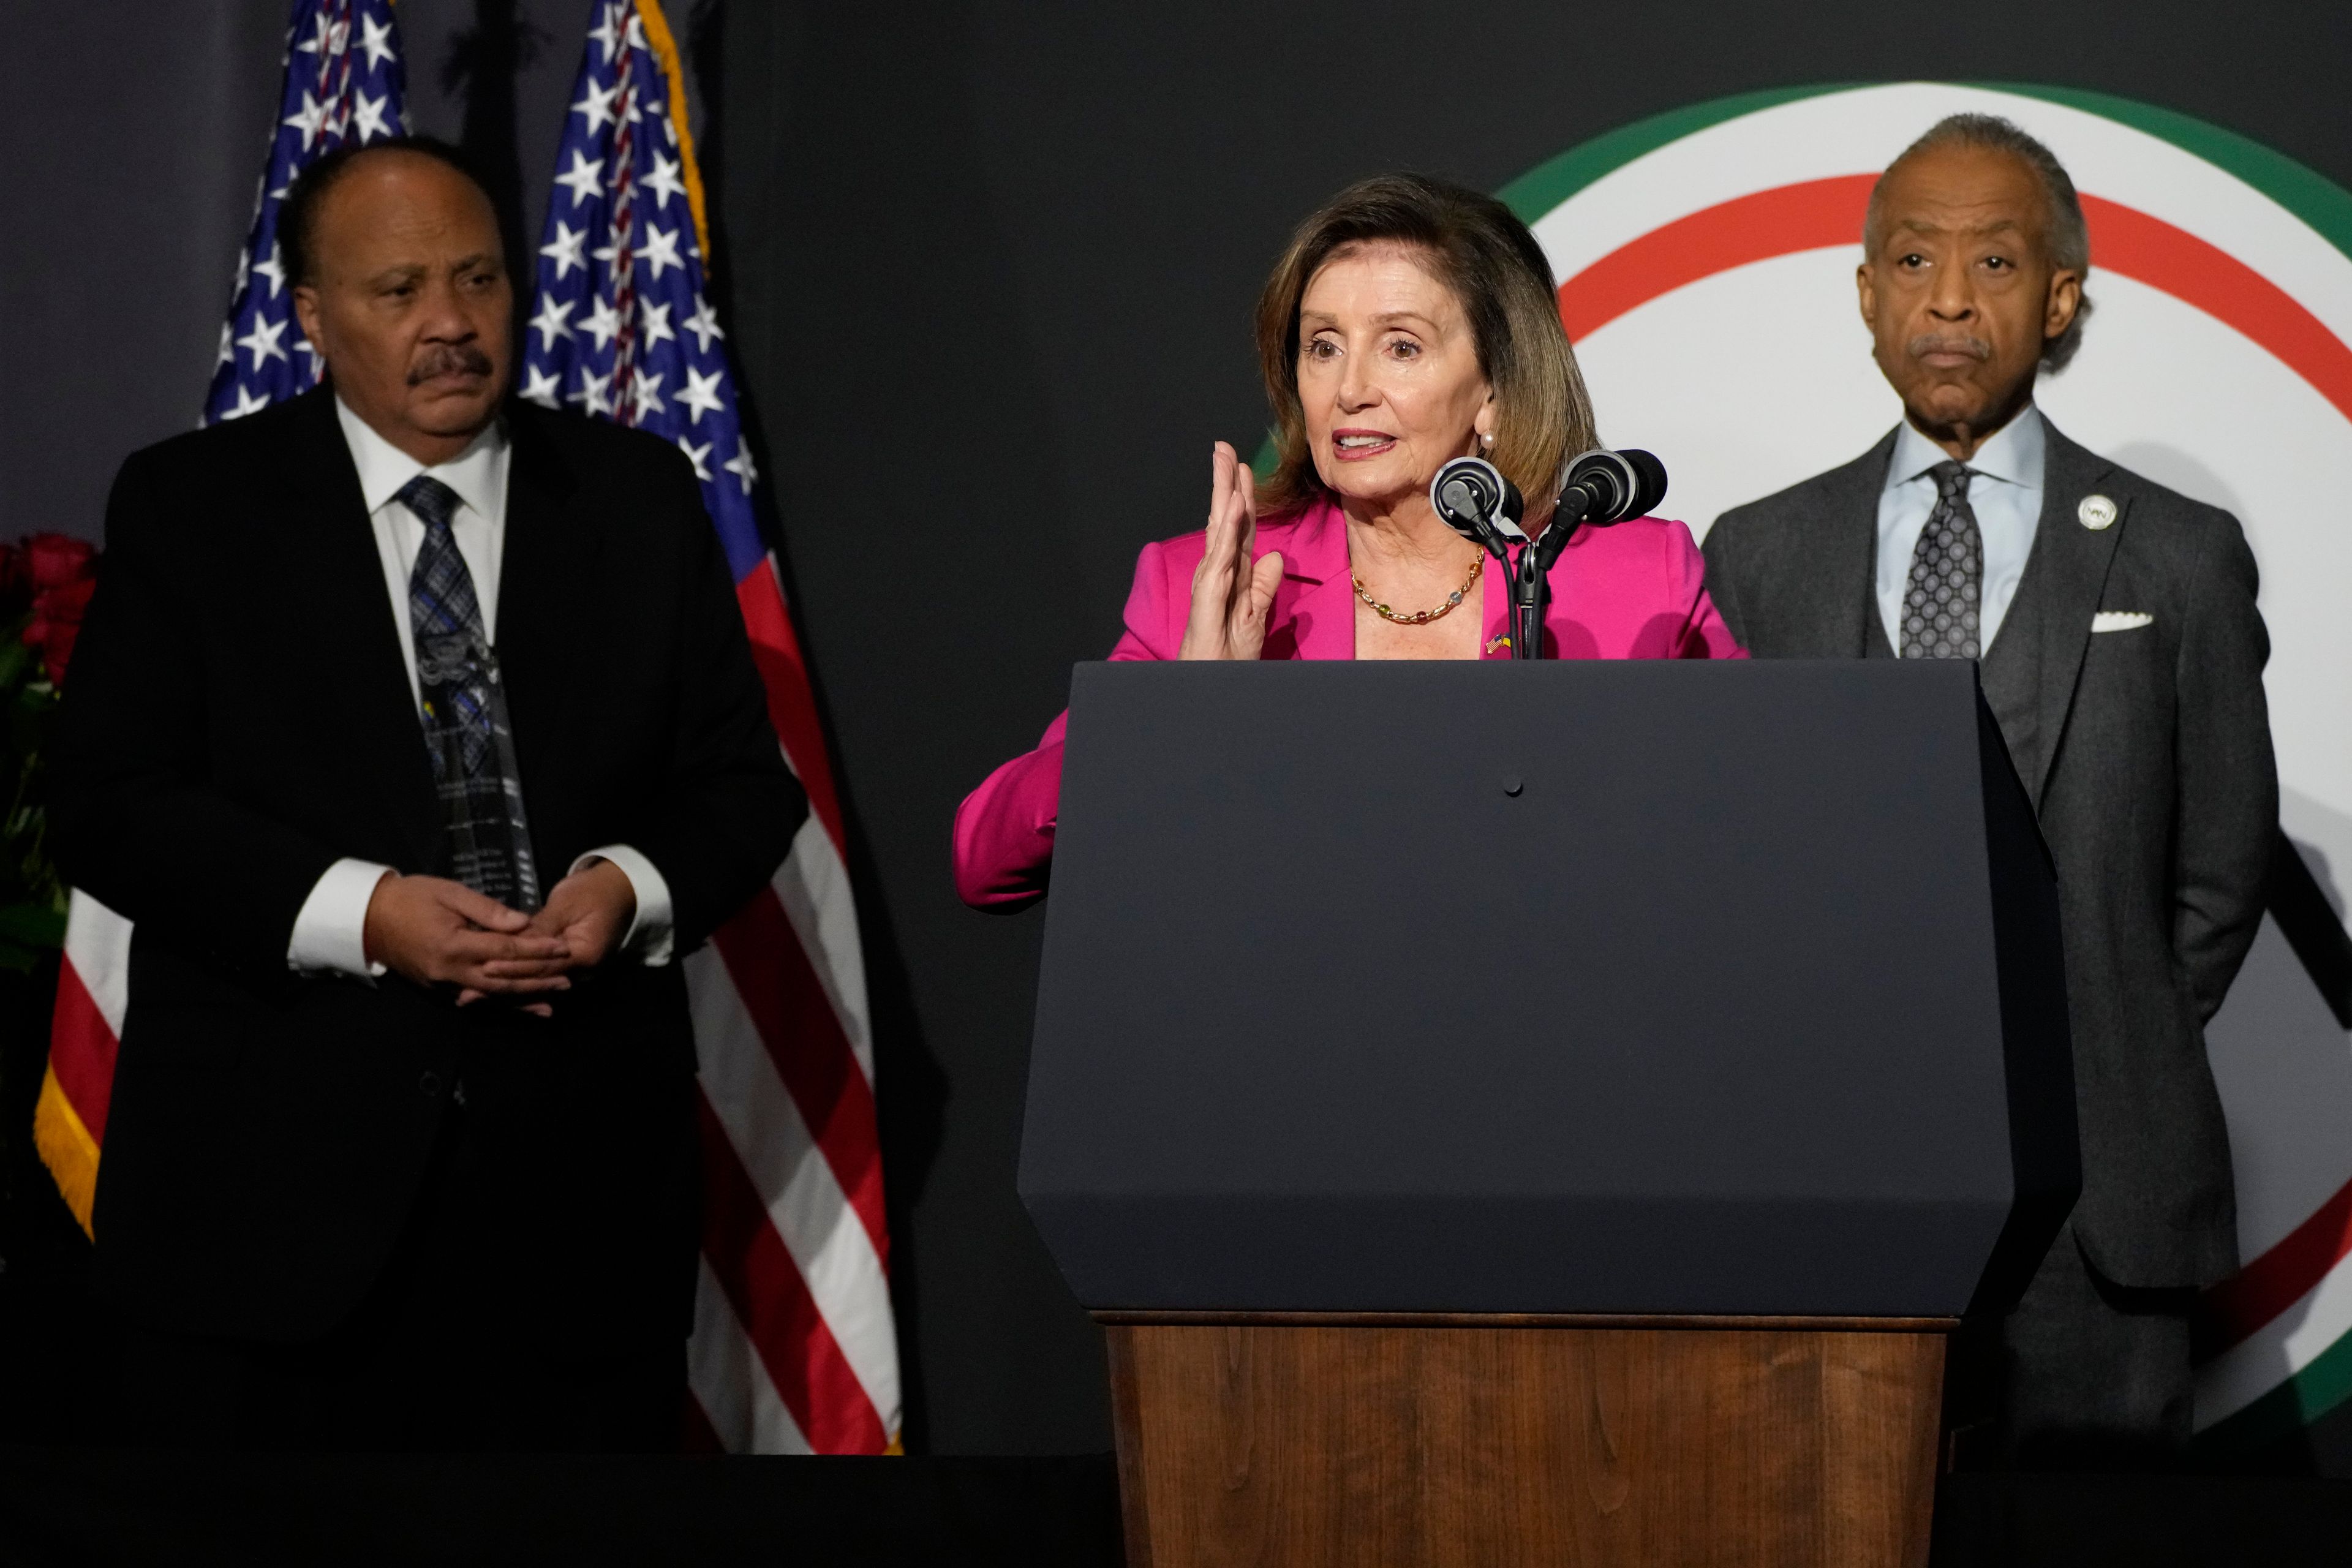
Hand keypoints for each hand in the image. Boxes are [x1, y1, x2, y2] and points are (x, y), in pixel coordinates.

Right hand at [363, 874, 571, 1004]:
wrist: (368, 919)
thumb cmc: (410, 898)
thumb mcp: (450, 893)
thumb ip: (488, 911)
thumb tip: (523, 923)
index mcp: (454, 945)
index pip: (506, 949)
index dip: (537, 949)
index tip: (562, 947)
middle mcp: (451, 971)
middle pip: (503, 979)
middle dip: (538, 979)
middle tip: (568, 977)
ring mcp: (444, 985)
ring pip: (492, 995)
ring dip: (524, 998)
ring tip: (554, 999)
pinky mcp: (439, 990)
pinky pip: (476, 999)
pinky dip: (500, 1005)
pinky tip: (521, 1009)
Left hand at [451, 860, 636, 1010]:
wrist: (620, 891)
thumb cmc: (593, 891)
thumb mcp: (566, 904)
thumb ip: (541, 927)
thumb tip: (511, 942)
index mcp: (586, 954)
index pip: (544, 966)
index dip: (513, 967)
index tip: (485, 968)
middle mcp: (582, 971)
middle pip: (536, 982)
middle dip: (501, 988)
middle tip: (468, 996)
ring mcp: (575, 972)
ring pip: (534, 984)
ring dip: (503, 992)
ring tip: (471, 998)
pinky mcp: (566, 968)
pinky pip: (538, 979)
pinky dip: (514, 985)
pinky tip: (490, 993)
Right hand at [1178, 442, 1282, 660]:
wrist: (1212, 685)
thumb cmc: (1228, 658)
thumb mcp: (1255, 618)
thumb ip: (1263, 587)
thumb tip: (1273, 556)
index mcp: (1231, 577)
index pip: (1239, 529)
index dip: (1241, 498)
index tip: (1243, 467)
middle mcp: (1217, 574)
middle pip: (1223, 521)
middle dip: (1224, 483)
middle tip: (1223, 447)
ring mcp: (1210, 584)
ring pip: (1219, 531)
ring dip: (1223, 496)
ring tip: (1227, 463)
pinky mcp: (1206, 597)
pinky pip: (1220, 557)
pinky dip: (1225, 530)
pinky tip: (1231, 506)